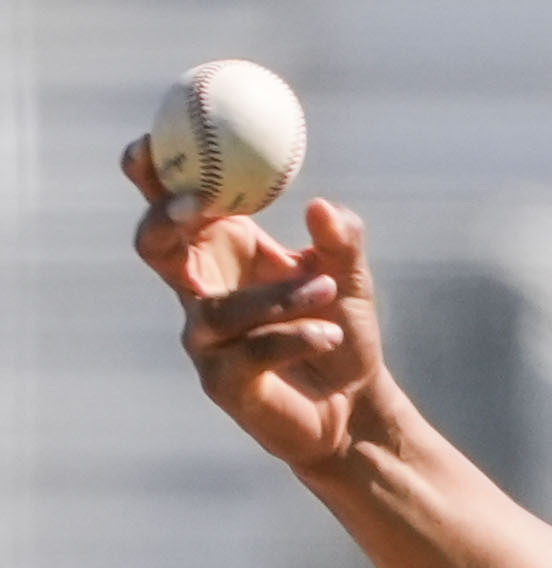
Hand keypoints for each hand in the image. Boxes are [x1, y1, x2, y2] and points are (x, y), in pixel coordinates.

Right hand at [121, 136, 386, 470]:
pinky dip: (294, 337)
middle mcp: (200, 290)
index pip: (172, 203)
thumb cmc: (342, 329)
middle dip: (165, 220)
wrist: (357, 403)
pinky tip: (331, 334)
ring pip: (216, 308)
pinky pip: (250, 352)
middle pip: (154, 246)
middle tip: (199, 204)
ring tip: (327, 289)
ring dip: (274, 297)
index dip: (153, 171)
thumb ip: (341, 241)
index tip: (152, 138)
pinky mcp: (223, 382)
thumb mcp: (350, 278)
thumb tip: (323, 207)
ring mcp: (205, 338)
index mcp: (220, 250)